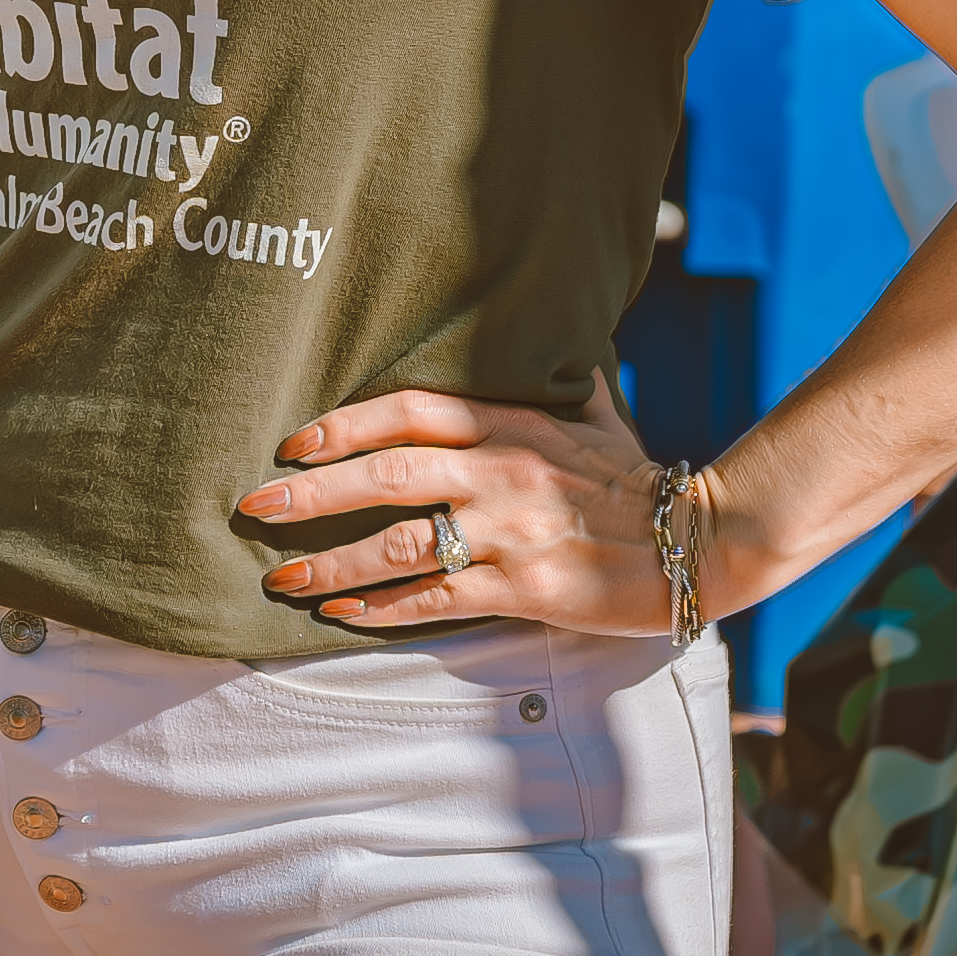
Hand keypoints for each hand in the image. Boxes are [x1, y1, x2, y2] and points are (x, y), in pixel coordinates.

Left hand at [235, 382, 666, 636]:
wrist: (701, 540)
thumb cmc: (634, 479)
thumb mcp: (592, 415)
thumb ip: (548, 386)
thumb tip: (539, 340)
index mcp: (512, 424)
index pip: (409, 411)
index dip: (344, 425)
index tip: (293, 442)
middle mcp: (504, 471)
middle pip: (388, 473)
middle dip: (312, 492)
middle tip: (255, 504)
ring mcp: (513, 532)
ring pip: (401, 544)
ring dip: (332, 563)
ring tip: (283, 577)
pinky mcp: (528, 589)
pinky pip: (439, 599)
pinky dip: (385, 609)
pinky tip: (344, 615)